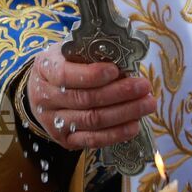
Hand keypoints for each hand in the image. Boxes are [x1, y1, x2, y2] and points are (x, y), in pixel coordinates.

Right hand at [26, 42, 155, 149]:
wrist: (44, 91)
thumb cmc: (66, 65)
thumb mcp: (71, 52)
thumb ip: (92, 55)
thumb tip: (126, 62)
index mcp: (45, 70)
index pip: (65, 75)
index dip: (91, 75)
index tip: (115, 70)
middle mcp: (44, 98)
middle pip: (84, 99)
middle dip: (118, 93)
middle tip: (143, 87)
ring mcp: (53, 122)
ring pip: (91, 120)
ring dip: (124, 113)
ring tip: (147, 104)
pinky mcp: (65, 140)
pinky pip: (92, 140)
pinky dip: (115, 134)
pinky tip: (134, 125)